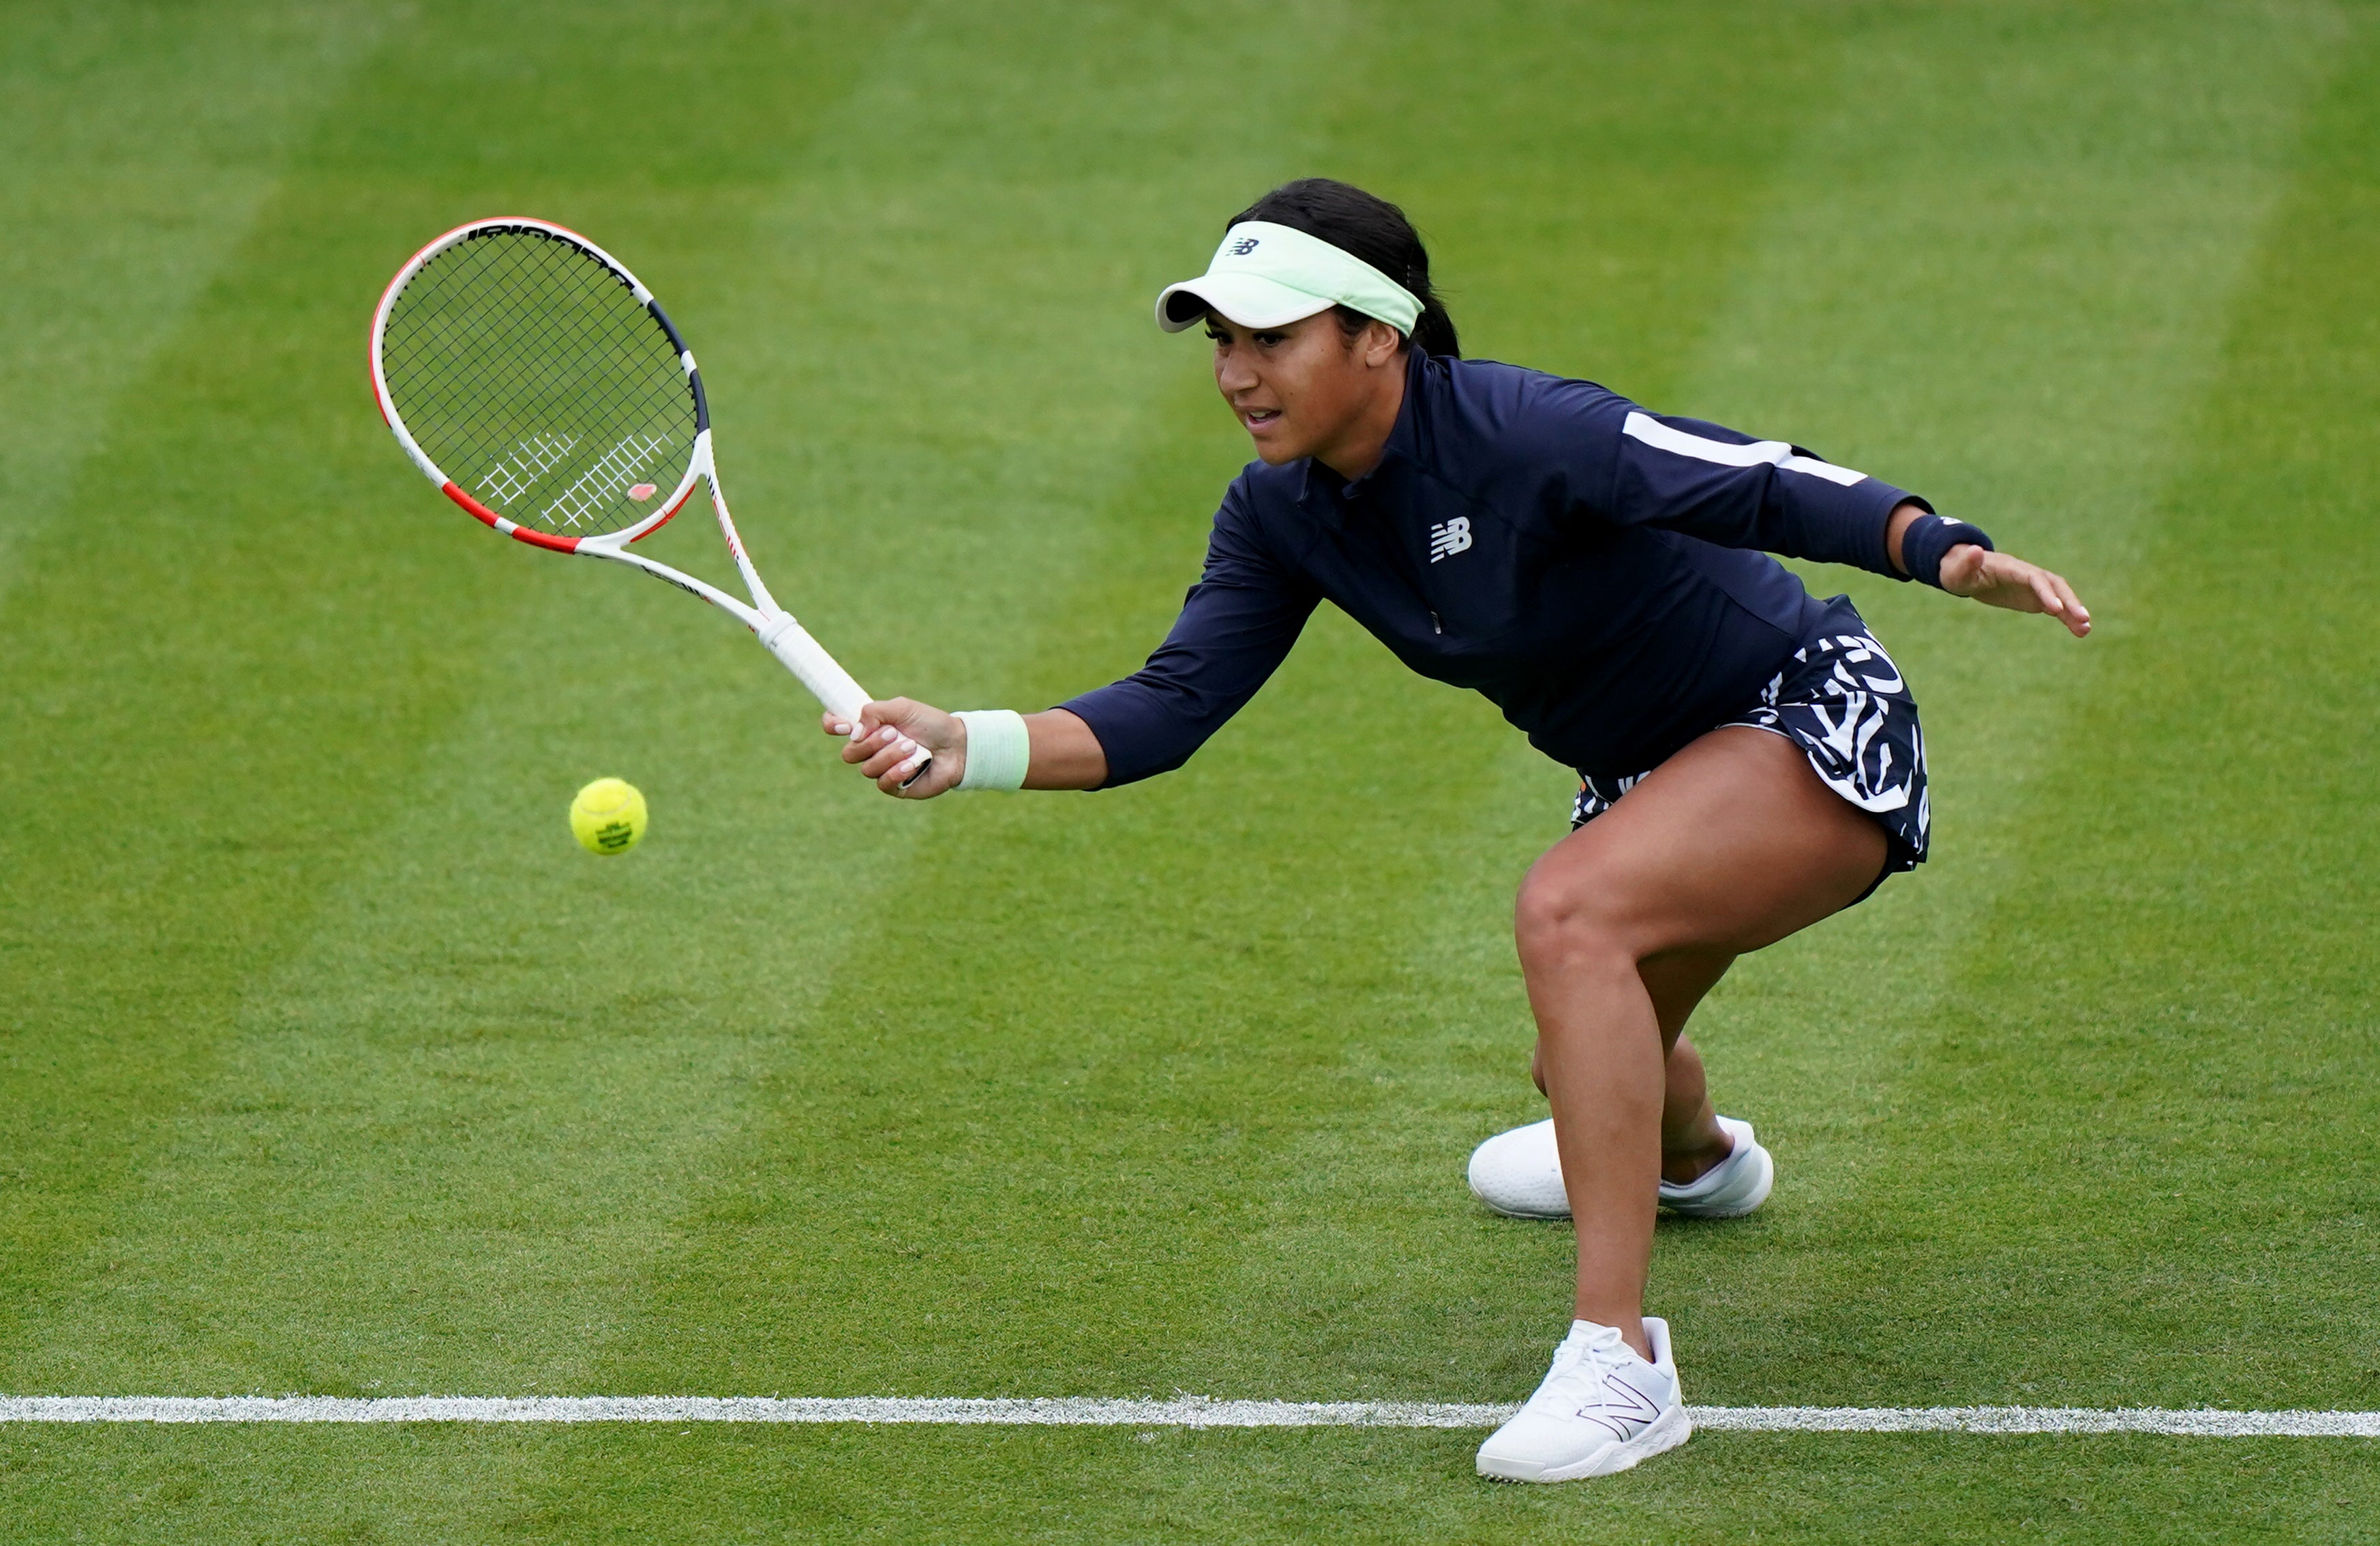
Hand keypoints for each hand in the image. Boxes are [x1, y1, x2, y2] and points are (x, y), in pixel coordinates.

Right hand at [820, 698, 965, 797]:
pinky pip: (882, 783)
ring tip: (912, 747)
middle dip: (869, 743)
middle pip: (849, 753)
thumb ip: (874, 712)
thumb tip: (853, 731)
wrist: (958, 745)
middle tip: (893, 733)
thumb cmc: (931, 724)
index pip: (837, 727)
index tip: (842, 725)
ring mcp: (882, 769)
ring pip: (867, 768)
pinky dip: (896, 772)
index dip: (832, 725)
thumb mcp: (903, 708)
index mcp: (870, 728)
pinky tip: (912, 765)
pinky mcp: (895, 786)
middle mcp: (872, 750)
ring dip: (890, 755)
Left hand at [1940, 546, 2091, 637]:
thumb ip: (1967, 563)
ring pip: (2059, 597)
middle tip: (2083, 619)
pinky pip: (2056, 608)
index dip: (2045, 591)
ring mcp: (2034, 587)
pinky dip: (2068, 619)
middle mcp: (2028, 575)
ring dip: (2073, 611)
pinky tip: (2080, 632)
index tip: (2055, 609)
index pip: (2033, 578)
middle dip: (2069, 601)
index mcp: (2012, 568)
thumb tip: (1974, 549)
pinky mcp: (2035, 598)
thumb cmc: (1959, 572)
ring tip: (2086, 630)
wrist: (1965, 573)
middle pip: (2054, 585)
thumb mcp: (1958, 570)